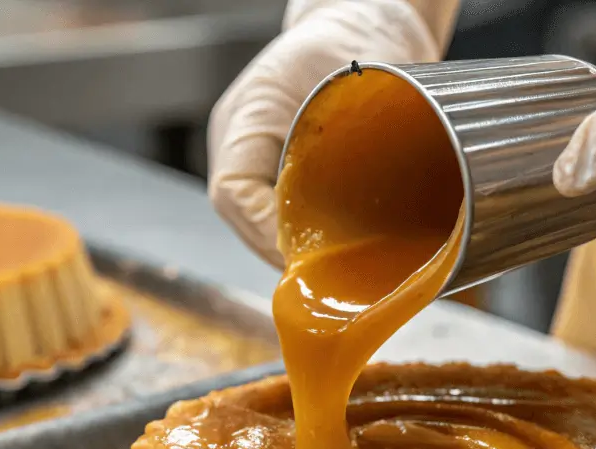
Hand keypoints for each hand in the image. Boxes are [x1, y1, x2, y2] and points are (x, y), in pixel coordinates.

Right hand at [208, 0, 457, 265]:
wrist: (362, 21)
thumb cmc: (357, 40)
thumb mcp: (352, 86)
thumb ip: (343, 142)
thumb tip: (352, 219)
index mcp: (246, 118)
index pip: (233, 192)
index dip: (266, 231)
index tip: (307, 252)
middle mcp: (238, 140)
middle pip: (242, 216)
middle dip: (282, 250)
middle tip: (328, 277)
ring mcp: (252, 156)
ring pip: (257, 221)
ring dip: (293, 247)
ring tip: (333, 269)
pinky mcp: (274, 167)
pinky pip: (275, 211)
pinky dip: (303, 233)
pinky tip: (336, 248)